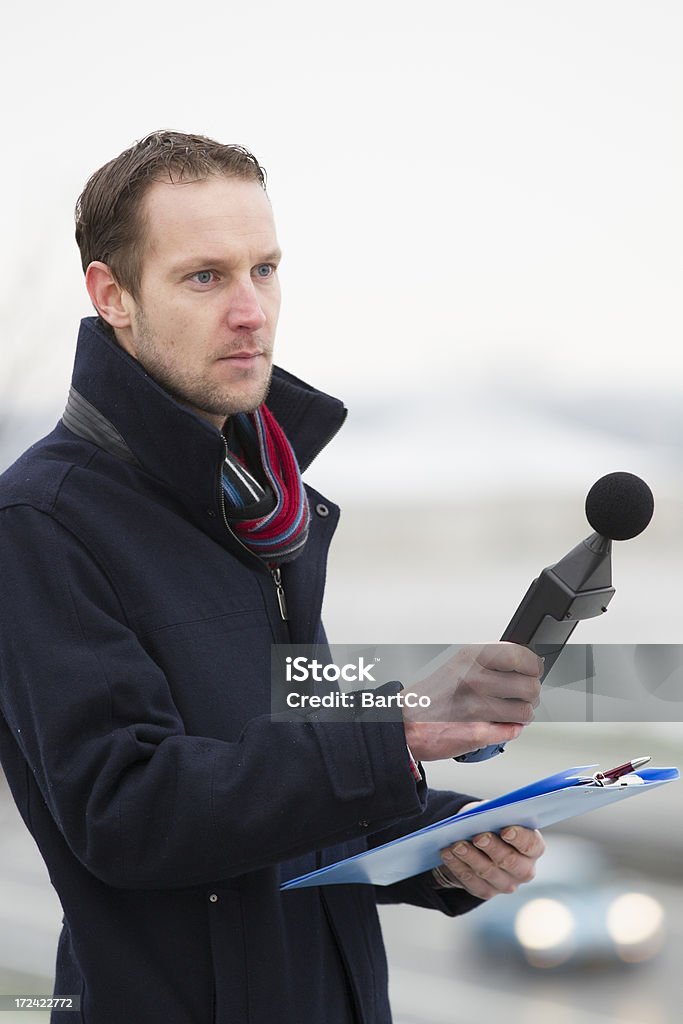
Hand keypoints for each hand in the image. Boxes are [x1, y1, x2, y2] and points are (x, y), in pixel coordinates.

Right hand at [401, 643, 542, 760]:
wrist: (405, 722)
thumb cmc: (432, 696)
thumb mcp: (459, 664)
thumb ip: (490, 662)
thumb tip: (524, 663)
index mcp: (471, 658)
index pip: (521, 656)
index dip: (534, 666)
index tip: (534, 670)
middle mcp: (474, 680)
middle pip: (530, 686)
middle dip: (531, 694)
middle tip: (523, 696)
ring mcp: (477, 707)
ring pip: (525, 712)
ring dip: (522, 714)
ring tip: (510, 713)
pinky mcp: (478, 732)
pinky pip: (513, 731)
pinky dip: (510, 729)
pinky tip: (500, 724)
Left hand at [436, 815, 544, 899]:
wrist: (475, 843)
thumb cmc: (490, 824)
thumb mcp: (494, 814)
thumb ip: (495, 814)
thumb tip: (484, 815)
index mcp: (533, 848)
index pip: (532, 845)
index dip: (520, 838)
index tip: (505, 830)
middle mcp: (524, 869)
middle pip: (510, 861)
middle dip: (493, 848)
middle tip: (478, 837)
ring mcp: (506, 884)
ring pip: (488, 872)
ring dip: (471, 857)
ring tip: (457, 845)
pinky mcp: (486, 891)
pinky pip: (471, 881)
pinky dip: (458, 866)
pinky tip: (448, 854)